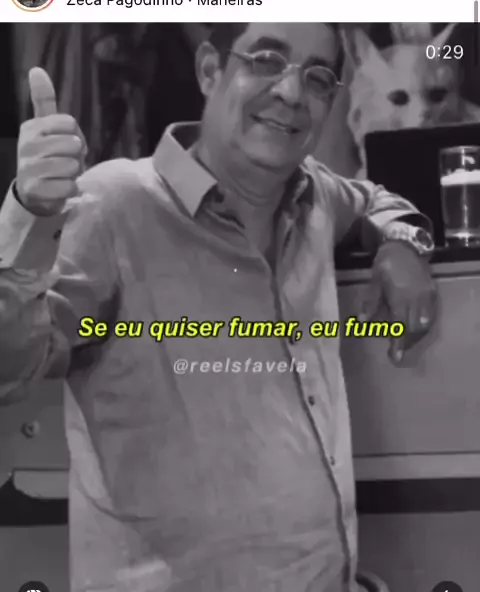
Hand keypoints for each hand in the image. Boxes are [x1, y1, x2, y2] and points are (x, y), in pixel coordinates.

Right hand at [16, 67, 86, 216]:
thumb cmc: (46, 157)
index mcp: (31, 128)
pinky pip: (70, 186)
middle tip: (65, 163)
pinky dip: (71, 190)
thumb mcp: (44, 128)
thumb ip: (43, 100)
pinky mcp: (36, 190)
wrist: (32, 194)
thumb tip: (37, 69)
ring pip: (72, 166)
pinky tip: (60, 188)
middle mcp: (26, 146)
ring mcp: (29, 169)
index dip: (76, 136)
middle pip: (74, 144)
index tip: (65, 145)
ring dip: (74, 174)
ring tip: (62, 176)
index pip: (70, 123)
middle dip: (76, 157)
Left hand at [361, 240, 437, 364]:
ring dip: (415, 337)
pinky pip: (431, 315)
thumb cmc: (385, 263)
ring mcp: (427, 296)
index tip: (395, 356)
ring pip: (424, 324)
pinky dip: (424, 326)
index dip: (398, 342)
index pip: (400, 324)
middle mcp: (417, 298)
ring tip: (404, 344)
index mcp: (400, 296)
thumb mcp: (374, 281)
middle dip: (406, 343)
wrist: (405, 246)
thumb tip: (362, 322)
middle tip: (396, 354)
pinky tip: (416, 331)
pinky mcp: (433, 293)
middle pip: (414, 328)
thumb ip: (370, 302)